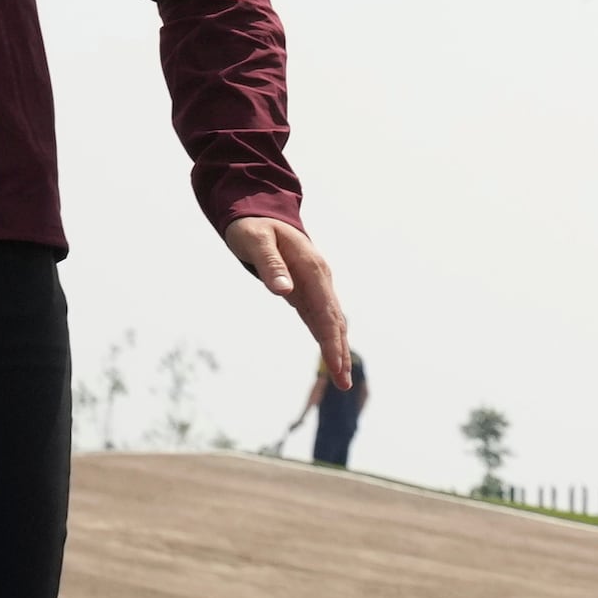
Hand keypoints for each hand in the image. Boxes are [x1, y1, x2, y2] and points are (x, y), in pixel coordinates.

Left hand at [227, 216, 350, 380]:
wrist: (261, 213)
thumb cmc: (254, 227)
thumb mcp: (256, 242)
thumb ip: (270, 266)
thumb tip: (283, 291)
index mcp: (311, 269)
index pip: (325, 311)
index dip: (330, 341)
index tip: (335, 366)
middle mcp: (320, 279)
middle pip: (334, 321)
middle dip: (339, 353)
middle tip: (343, 384)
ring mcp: (316, 285)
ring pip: (331, 321)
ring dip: (337, 349)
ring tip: (341, 378)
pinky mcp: (307, 289)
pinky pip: (321, 317)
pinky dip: (327, 337)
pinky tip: (331, 355)